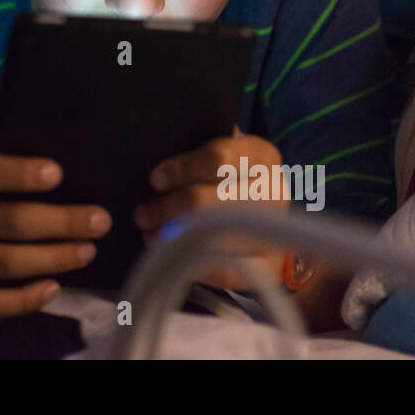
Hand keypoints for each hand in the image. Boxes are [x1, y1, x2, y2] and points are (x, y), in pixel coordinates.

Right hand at [0, 152, 111, 320]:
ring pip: (6, 264)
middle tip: (100, 219)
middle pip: (8, 223)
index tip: (57, 174)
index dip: (19, 174)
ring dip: (54, 258)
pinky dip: (25, 299)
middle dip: (60, 222)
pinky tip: (54, 287)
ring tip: (86, 249)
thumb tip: (57, 176)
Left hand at [131, 125, 289, 290]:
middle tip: (142, 214)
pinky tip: (171, 255)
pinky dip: (195, 264)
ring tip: (149, 234)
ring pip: (212, 236)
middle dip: (167, 208)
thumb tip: (156, 147)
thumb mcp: (225, 150)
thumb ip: (198, 143)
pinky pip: (227, 271)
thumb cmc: (234, 176)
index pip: (217, 158)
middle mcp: (273, 191)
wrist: (270, 216)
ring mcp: (273, 230)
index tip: (155, 179)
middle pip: (207, 201)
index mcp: (261, 155)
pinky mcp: (268, 266)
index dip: (181, 169)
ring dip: (171, 236)